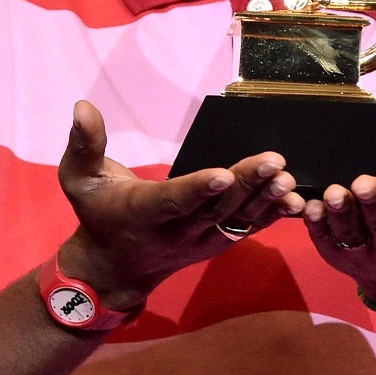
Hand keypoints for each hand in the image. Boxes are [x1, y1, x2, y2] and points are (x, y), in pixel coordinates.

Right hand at [56, 100, 304, 307]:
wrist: (115, 268)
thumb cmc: (97, 213)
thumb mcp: (79, 180)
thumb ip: (84, 144)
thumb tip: (82, 106)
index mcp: (144, 212)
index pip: (174, 200)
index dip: (198, 189)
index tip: (223, 173)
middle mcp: (177, 231)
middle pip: (216, 208)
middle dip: (246, 185)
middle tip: (273, 161)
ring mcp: (201, 241)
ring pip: (236, 220)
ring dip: (264, 200)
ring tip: (287, 178)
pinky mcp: (217, 243)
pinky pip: (248, 230)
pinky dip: (272, 216)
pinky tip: (295, 200)